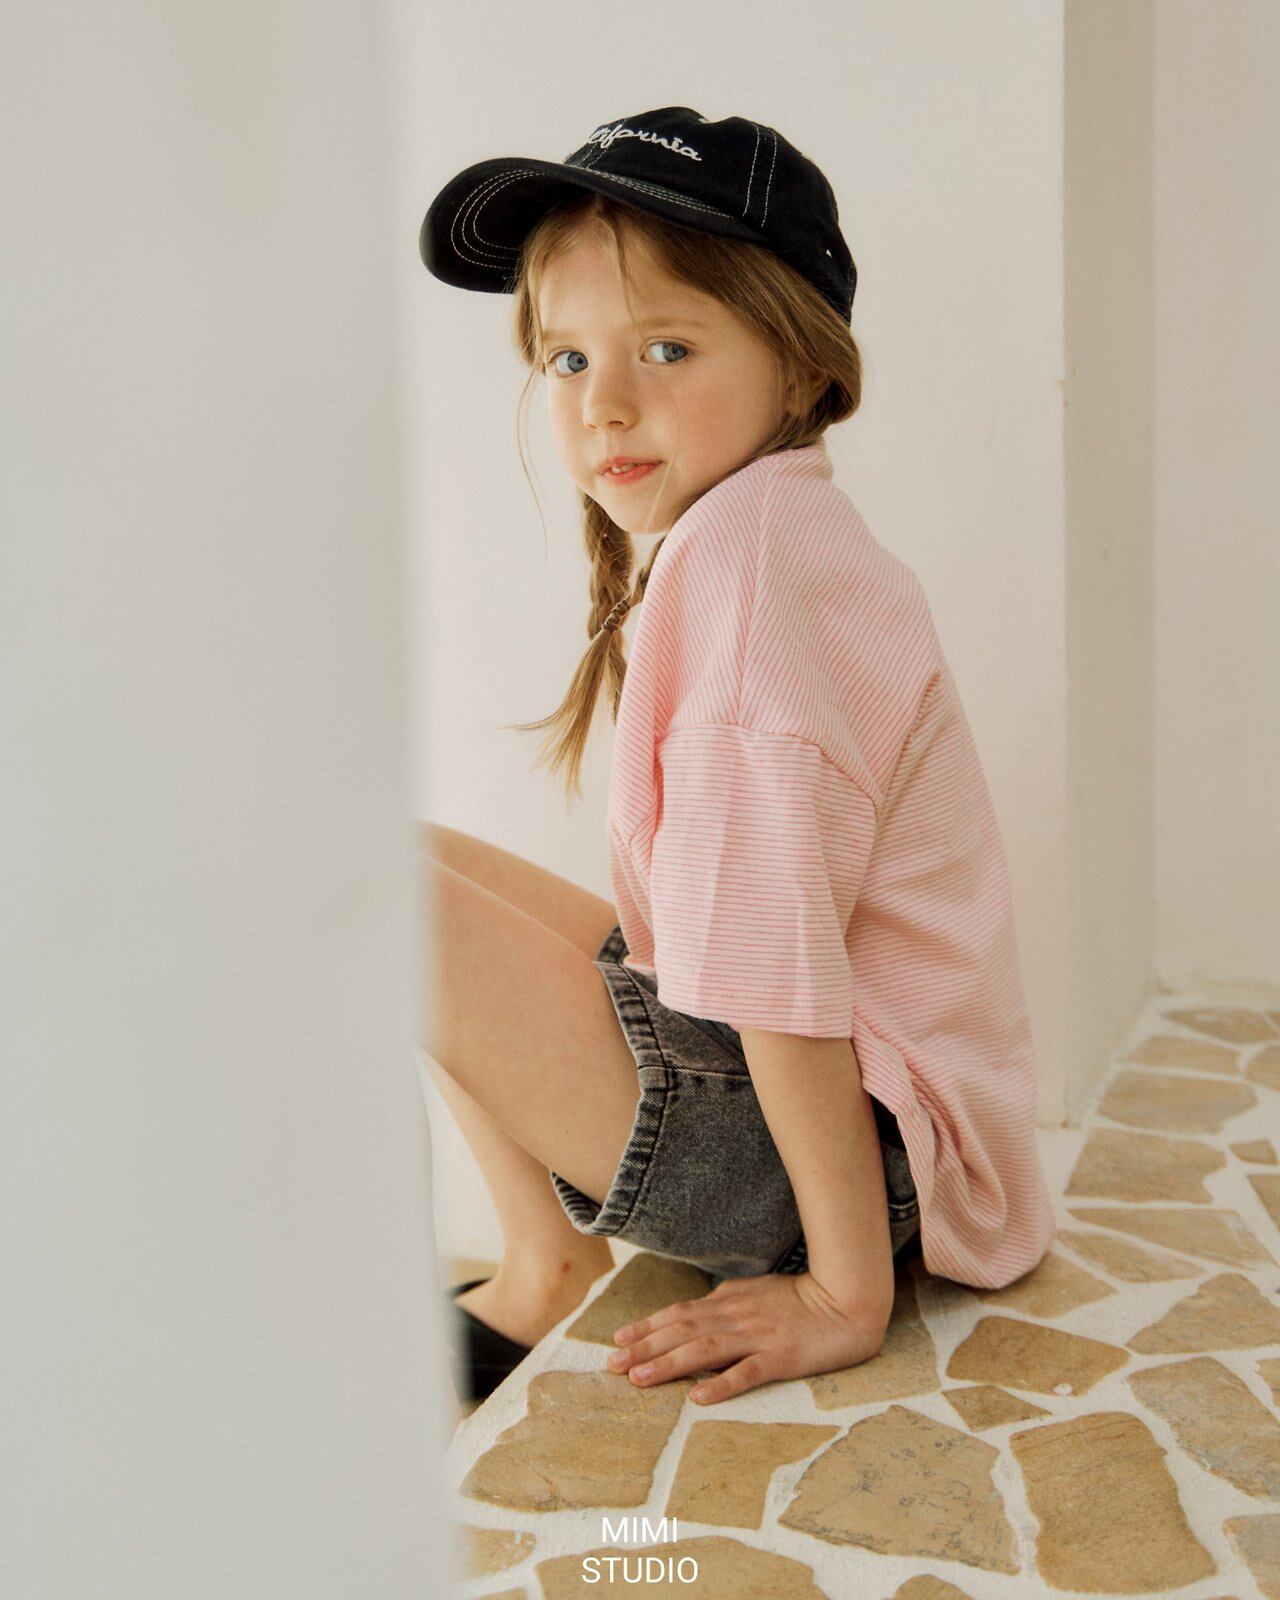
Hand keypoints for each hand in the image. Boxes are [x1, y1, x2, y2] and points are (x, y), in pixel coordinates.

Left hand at [605, 1270, 892, 1404]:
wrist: (846, 1300)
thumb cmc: (802, 1298)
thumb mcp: (756, 1293)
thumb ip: (726, 1303)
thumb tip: (696, 1315)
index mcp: (730, 1301)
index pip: (680, 1314)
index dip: (647, 1326)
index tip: (618, 1339)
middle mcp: (737, 1316)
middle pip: (682, 1331)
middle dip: (644, 1347)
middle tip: (611, 1364)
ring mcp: (758, 1336)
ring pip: (705, 1350)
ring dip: (669, 1364)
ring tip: (639, 1379)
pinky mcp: (781, 1357)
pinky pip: (747, 1372)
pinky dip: (721, 1384)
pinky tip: (699, 1397)